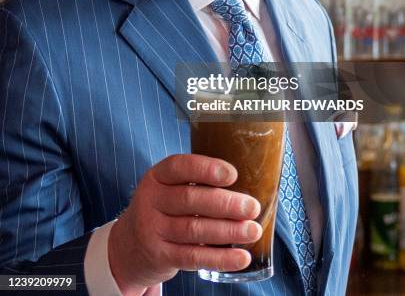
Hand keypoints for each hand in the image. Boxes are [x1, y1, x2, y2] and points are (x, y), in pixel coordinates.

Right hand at [108, 154, 261, 294]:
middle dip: (225, 204)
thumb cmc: (164, 208)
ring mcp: (152, 229)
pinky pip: (193, 256)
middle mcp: (151, 200)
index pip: (180, 167)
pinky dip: (220, 258)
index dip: (207, 169)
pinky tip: (241, 257)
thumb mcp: (169, 187)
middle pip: (190, 199)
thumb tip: (246, 184)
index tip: (233, 175)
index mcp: (157, 176)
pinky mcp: (160, 256)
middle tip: (252, 207)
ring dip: (228, 231)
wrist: (130, 245)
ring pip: (194, 229)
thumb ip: (197, 183)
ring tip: (252, 230)